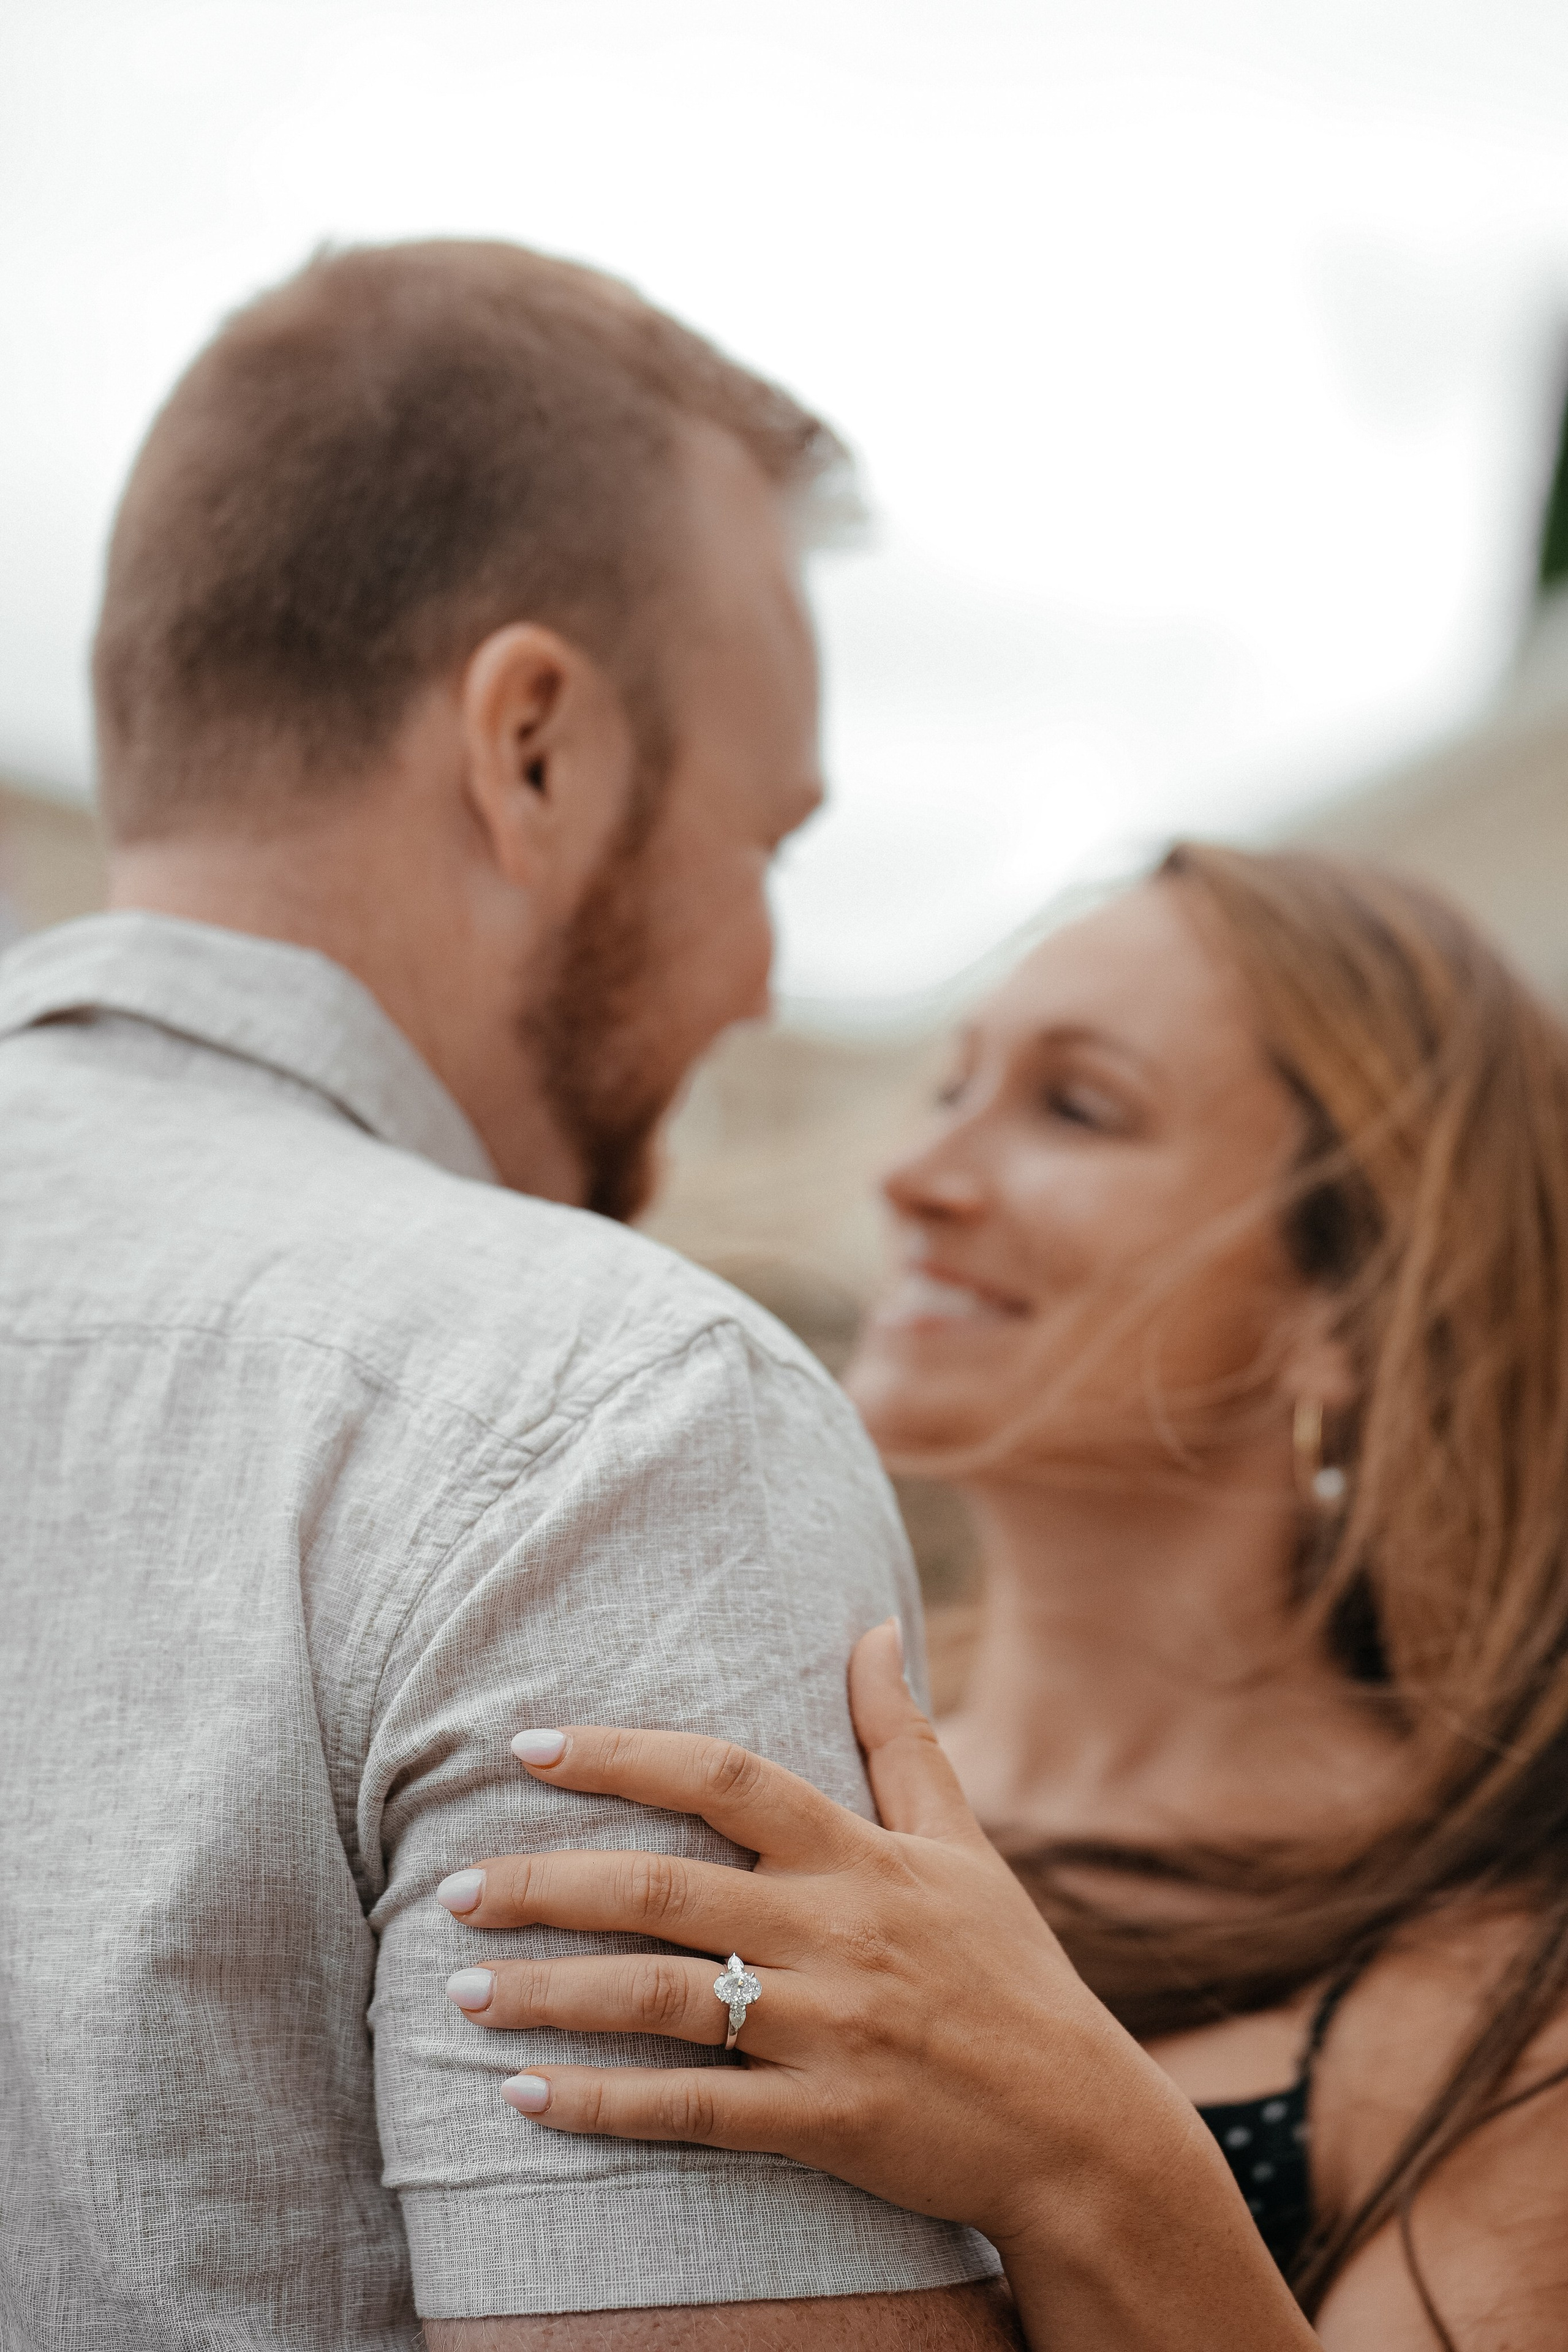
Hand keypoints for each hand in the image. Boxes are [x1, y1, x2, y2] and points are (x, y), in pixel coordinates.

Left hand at [439, 1624, 1170, 2249]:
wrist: (1078, 2126)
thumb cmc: (1008, 1972)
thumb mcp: (962, 1843)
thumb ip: (903, 1739)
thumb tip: (877, 1626)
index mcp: (861, 1856)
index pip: (725, 1777)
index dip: (622, 1755)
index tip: (527, 1746)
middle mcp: (836, 1932)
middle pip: (664, 1891)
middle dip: (545, 1885)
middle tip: (448, 1888)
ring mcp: (829, 2031)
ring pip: (662, 2002)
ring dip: (550, 1996)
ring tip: (460, 1992)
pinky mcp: (826, 2123)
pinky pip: (693, 2114)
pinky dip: (602, 2106)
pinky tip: (522, 2100)